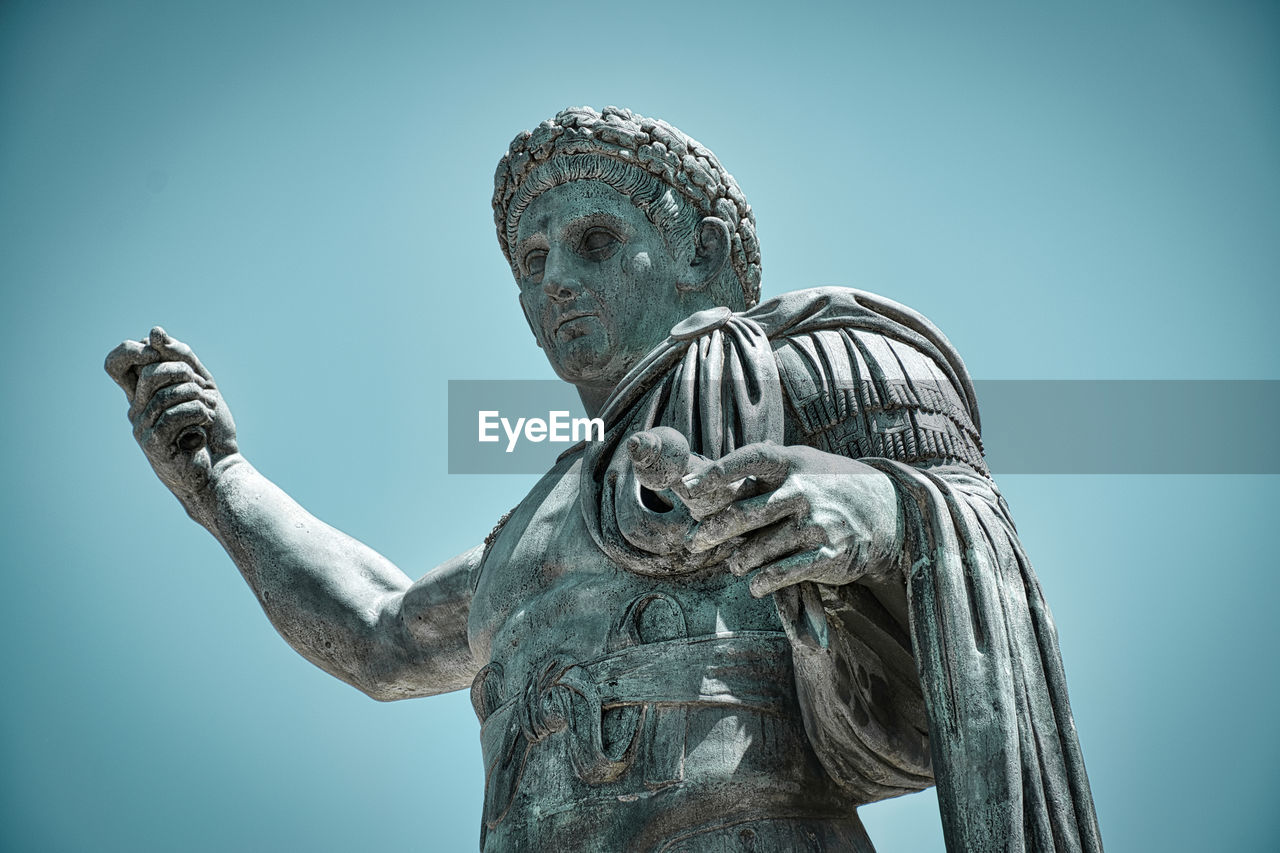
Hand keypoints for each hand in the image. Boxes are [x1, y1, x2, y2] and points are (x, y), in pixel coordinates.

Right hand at [105, 327, 239, 502]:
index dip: (131, 351)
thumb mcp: (201, 384)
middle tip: (203, 388)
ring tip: (211, 408)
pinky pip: (173, 415)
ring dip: (198, 397)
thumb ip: (180, 357)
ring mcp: (142, 428)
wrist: (222, 467)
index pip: (116, 363)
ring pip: (166, 394)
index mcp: (143, 394)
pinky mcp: (154, 444)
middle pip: (148, 373)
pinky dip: (198, 412)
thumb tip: (154, 331)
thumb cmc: (211, 428)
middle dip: (183, 372)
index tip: (156, 351)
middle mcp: (136, 410)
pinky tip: (207, 421)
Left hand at [630, 431, 903, 595]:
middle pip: (745, 513)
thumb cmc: (830, 485)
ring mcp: (816, 523)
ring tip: (735, 564)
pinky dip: (763, 581)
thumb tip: (708, 475)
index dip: (719, 472)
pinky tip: (755, 584)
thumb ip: (764, 470)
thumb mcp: (803, 464)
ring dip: (740, 561)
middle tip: (693, 542)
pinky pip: (784, 572)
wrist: (888, 512)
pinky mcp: (827, 553)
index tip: (689, 487)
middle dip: (713, 531)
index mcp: (793, 463)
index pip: (751, 459)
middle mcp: (803, 490)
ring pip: (760, 548)